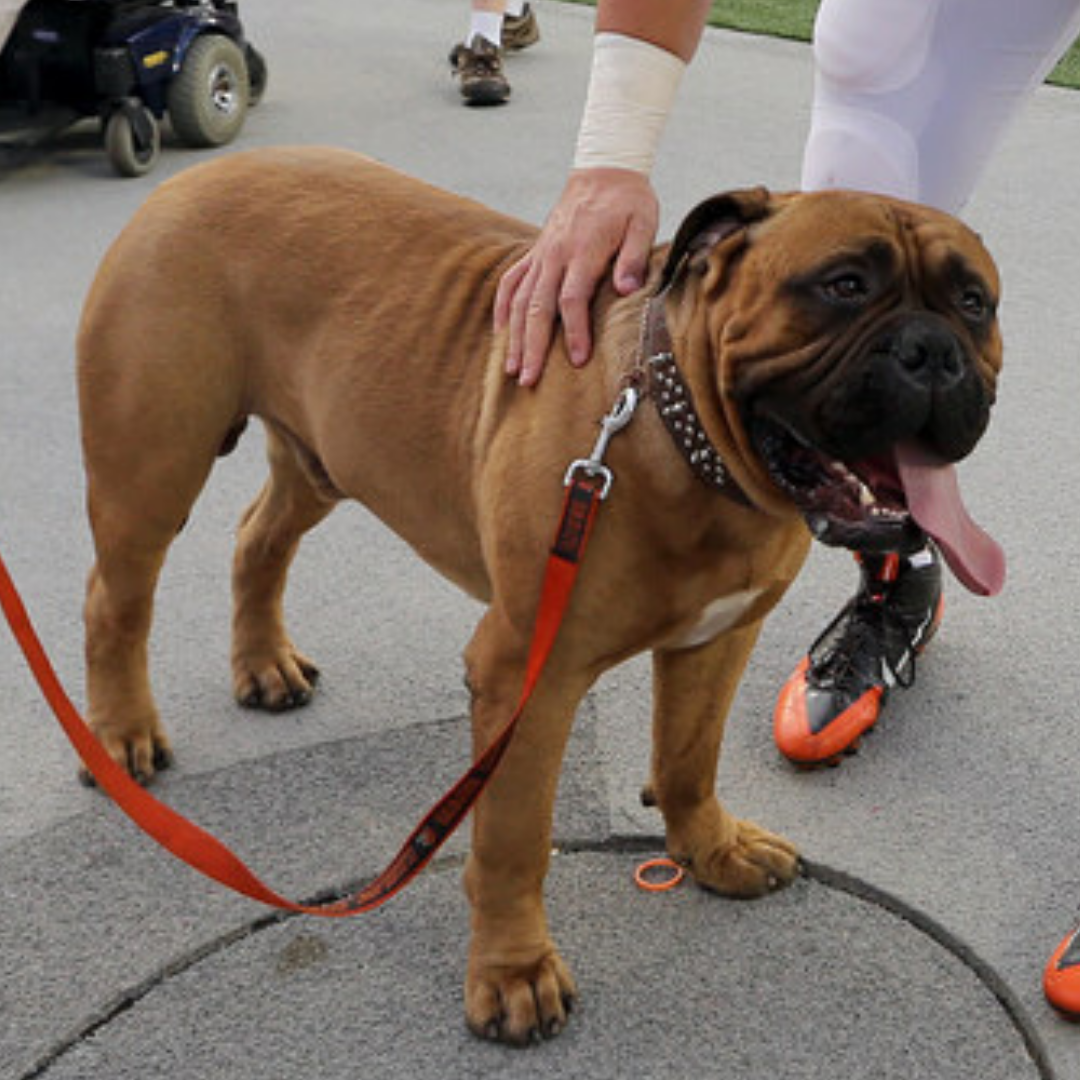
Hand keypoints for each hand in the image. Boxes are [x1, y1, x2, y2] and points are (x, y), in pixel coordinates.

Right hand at [494, 168, 658, 386]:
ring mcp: (542, 254)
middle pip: (538, 308)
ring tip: (512, 368)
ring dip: (515, 336)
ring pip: (520, 300)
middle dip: (532, 346)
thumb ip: (634, 258)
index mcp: (582, 251)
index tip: (577, 360)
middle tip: (528, 380)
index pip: (572, 299)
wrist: (604, 169)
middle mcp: (555, 255)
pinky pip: (511, 281)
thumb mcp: (643, 223)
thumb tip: (629, 289)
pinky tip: (501, 332)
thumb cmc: (628, 201)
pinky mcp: (536, 253)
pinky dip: (503, 307)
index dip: (574, 332)